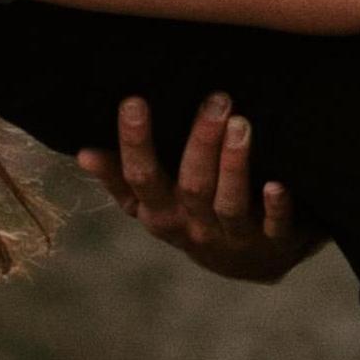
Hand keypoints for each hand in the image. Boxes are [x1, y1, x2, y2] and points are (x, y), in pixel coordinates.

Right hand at [81, 89, 321, 282]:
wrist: (252, 261)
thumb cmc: (194, 217)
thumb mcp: (154, 203)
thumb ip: (121, 178)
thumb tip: (82, 153)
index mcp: (159, 214)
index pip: (139, 178)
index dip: (134, 143)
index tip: (134, 100)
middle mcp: (193, 228)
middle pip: (191, 186)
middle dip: (201, 142)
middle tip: (216, 99)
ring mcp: (233, 238)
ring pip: (230, 203)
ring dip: (235, 165)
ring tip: (242, 124)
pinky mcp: (272, 243)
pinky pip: (274, 226)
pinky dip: (276, 207)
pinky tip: (276, 184)